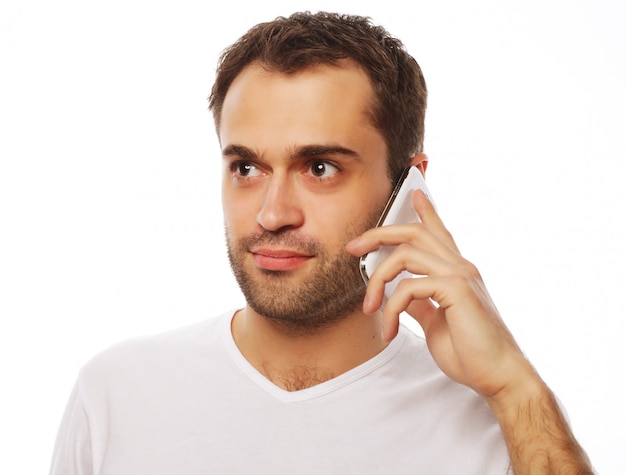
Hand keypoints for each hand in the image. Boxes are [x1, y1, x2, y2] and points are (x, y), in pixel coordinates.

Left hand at [346, 190, 534, 399]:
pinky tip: (388, 329)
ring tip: (368, 308)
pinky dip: (390, 308)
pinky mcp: (457, 290)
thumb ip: (419, 303)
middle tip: (353, 247)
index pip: (439, 232)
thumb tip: (399, 292)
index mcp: (457, 271)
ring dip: (377, 280)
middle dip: (379, 234)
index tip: (414, 192)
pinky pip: (409, 287)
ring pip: (405, 255)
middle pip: (414, 232)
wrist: (499, 377)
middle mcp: (460, 266)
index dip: (427, 210)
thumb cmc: (470, 352)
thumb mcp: (435, 322)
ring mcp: (460, 275)